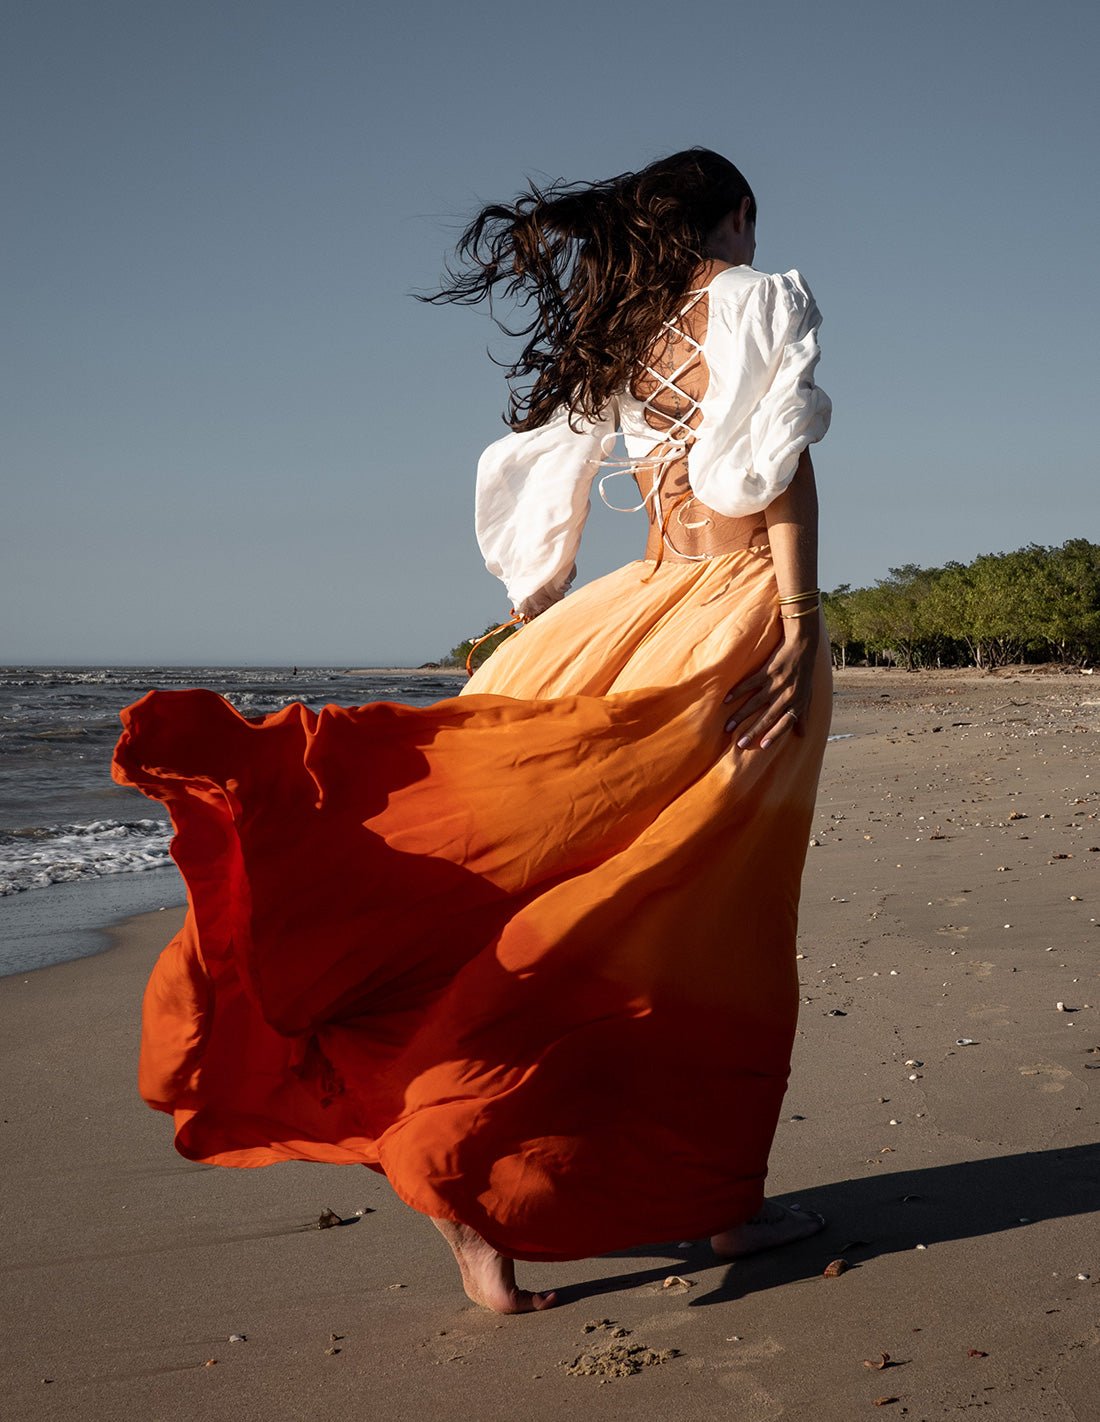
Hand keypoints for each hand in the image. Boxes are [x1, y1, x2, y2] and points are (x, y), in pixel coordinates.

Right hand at [723, 617, 817, 749]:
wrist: (802, 646)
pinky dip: (738, 691)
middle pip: (768, 716)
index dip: (775, 733)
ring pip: (755, 702)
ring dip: (741, 715)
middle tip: (740, 744)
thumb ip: (803, 716)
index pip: (786, 721)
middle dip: (753, 731)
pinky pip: (750, 683)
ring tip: (728, 727)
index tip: (763, 745)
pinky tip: (726, 700)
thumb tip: (803, 736)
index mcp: (798, 702)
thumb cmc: (804, 674)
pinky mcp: (767, 670)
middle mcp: (787, 694)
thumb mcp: (807, 696)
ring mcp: (776, 682)